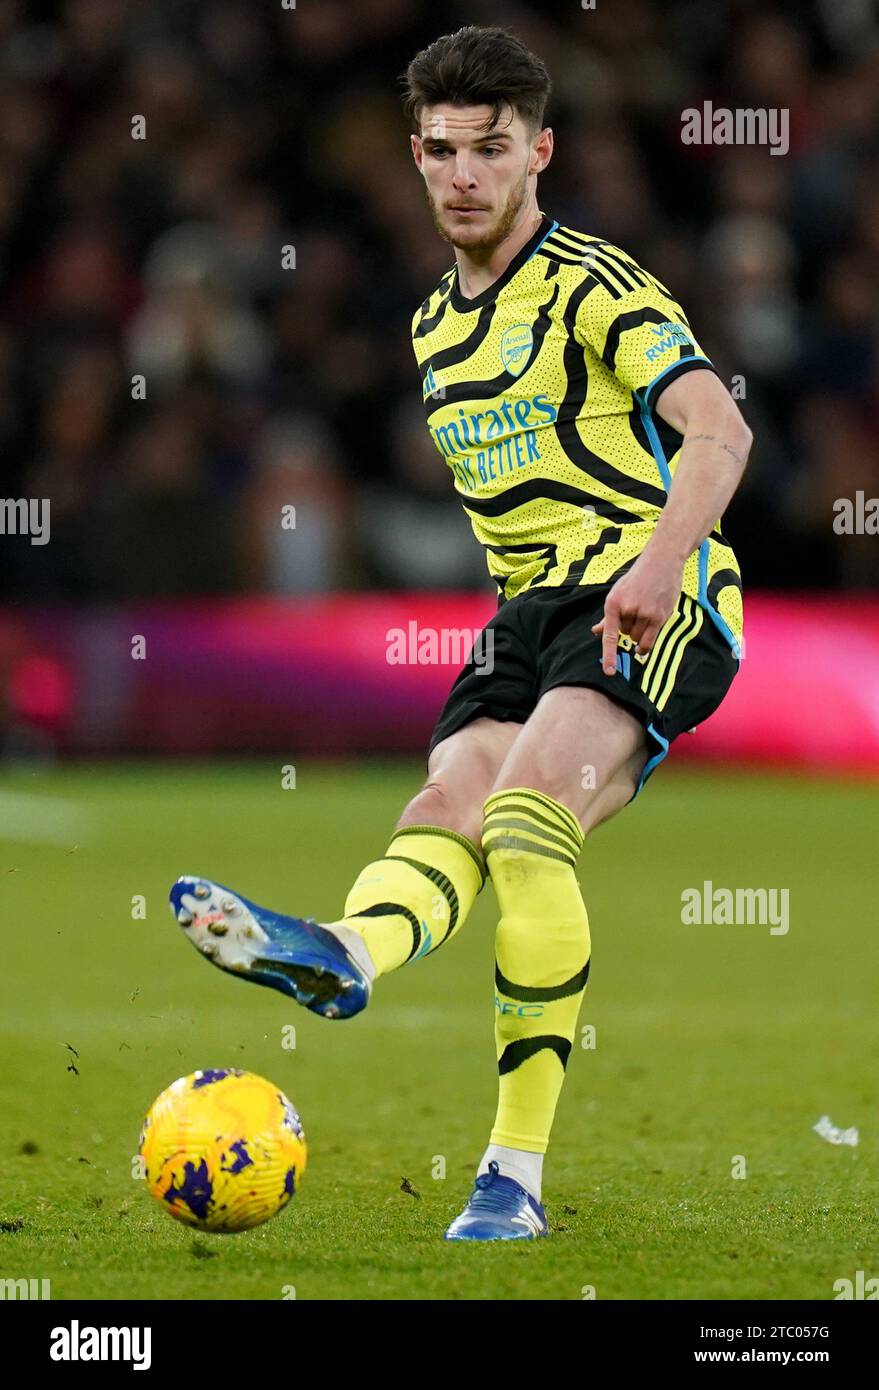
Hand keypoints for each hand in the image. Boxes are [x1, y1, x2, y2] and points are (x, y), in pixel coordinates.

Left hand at [591, 548, 683, 674]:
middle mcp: (628, 609)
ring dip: (639, 633)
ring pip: (636, 638)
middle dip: (628, 628)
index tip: (610, 672)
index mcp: (613, 603)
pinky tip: (642, 647)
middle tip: (636, 611)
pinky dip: (644, 646)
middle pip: (624, 635)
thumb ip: (609, 616)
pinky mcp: (659, 616)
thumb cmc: (637, 578)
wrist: (661, 562)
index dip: (609, 655)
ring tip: (645, 613)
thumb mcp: (618, 593)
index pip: (609, 634)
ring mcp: (644, 613)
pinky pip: (649, 641)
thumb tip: (596, 631)